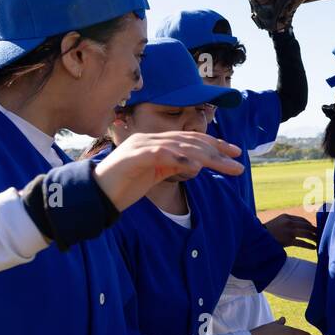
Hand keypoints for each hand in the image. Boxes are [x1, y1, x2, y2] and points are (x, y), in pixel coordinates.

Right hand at [95, 131, 242, 211]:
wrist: (95, 194)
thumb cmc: (124, 186)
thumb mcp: (155, 175)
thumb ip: (173, 167)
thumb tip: (196, 166)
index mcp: (157, 143)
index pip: (191, 140)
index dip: (215, 145)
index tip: (235, 153)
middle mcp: (150, 140)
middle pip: (190, 141)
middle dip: (217, 151)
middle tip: (238, 161)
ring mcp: (142, 145)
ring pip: (181, 146)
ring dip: (206, 156)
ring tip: (225, 165)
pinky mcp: (134, 156)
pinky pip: (161, 154)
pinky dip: (180, 158)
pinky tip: (196, 166)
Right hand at [264, 213, 317, 249]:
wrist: (257, 238)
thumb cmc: (267, 232)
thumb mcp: (277, 223)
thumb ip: (287, 223)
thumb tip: (299, 227)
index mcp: (286, 217)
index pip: (302, 220)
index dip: (310, 224)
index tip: (314, 228)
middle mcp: (288, 222)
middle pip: (306, 226)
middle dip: (314, 230)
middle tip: (320, 234)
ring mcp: (289, 231)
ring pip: (306, 233)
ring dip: (314, 237)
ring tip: (318, 241)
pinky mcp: (288, 240)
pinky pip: (302, 242)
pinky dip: (309, 245)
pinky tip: (313, 247)